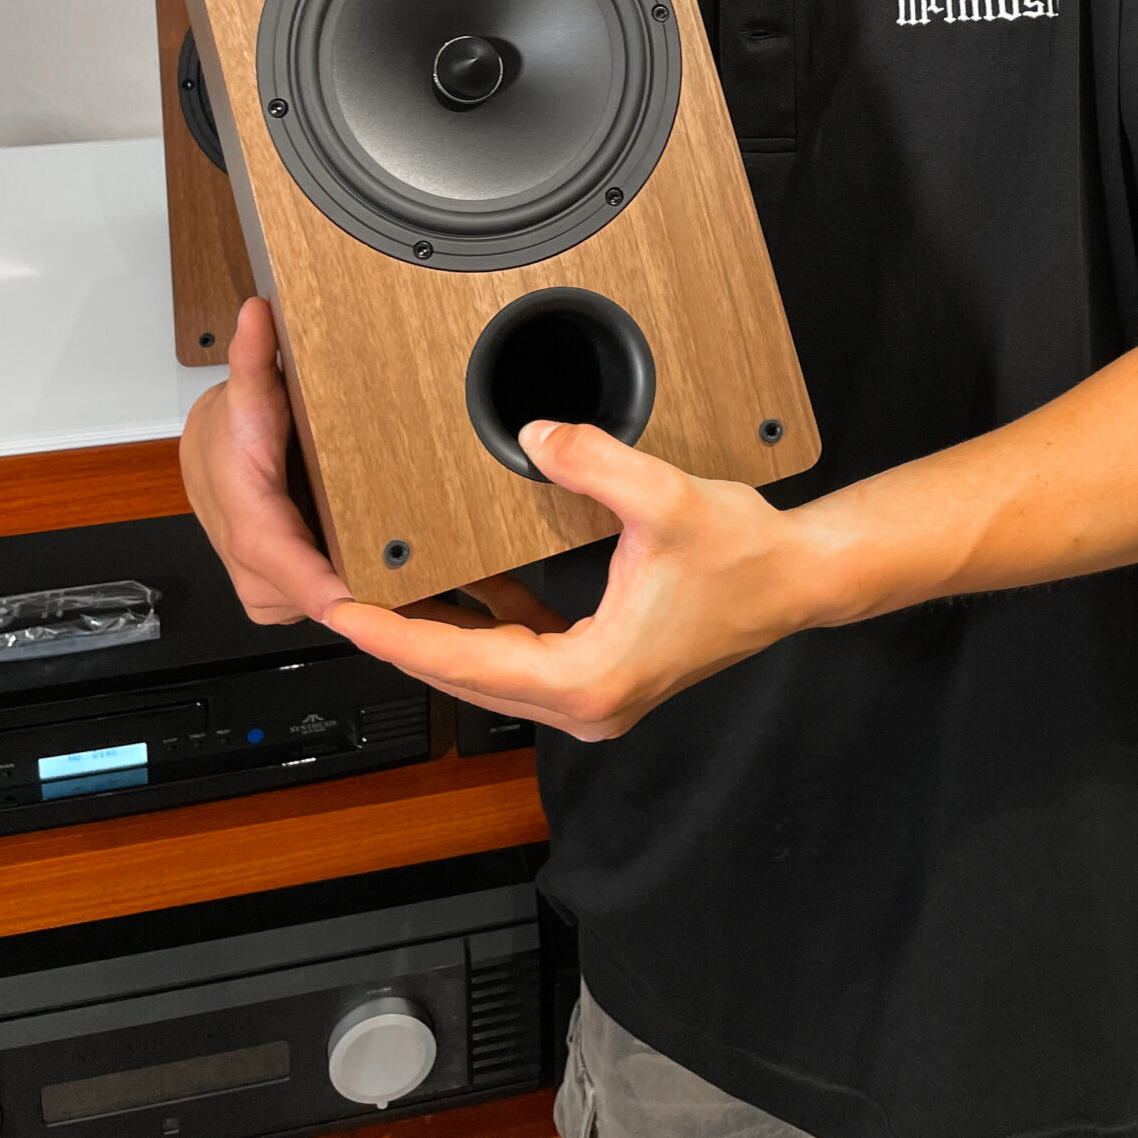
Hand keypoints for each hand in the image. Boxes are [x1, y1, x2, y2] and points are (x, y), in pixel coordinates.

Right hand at [180, 298, 571, 637]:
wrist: (210, 448)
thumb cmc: (230, 427)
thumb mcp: (248, 389)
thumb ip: (253, 356)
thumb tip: (256, 315)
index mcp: (243, 511)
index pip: (275, 557)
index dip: (316, 584)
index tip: (357, 600)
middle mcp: (245, 555)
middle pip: (303, 597)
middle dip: (353, 599)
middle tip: (414, 594)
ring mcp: (255, 577)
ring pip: (307, 607)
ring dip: (347, 601)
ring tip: (401, 584)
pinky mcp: (270, 585)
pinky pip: (307, 604)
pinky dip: (337, 597)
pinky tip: (372, 579)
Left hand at [324, 420, 822, 740]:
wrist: (798, 582)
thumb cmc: (746, 557)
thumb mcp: (666, 499)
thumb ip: (594, 463)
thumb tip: (535, 435)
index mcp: (590, 677)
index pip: (466, 662)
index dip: (398, 634)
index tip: (344, 614)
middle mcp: (587, 703)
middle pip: (465, 678)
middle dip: (402, 637)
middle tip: (339, 600)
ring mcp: (596, 696)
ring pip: (488, 673)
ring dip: (439, 636)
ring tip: (382, 596)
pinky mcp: (604, 677)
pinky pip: (520, 659)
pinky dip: (483, 630)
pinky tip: (463, 593)